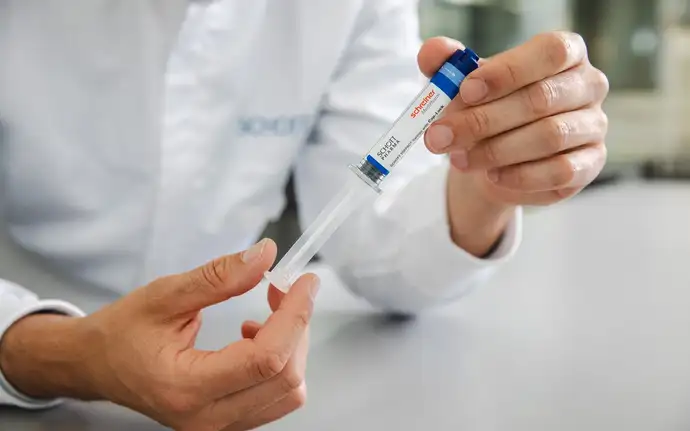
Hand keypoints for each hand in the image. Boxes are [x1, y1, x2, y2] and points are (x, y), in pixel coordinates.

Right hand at [0, 239, 319, 430]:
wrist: (98, 366)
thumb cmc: (123, 331)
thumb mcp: (164, 294)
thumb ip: (218, 277)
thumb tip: (266, 255)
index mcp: (187, 387)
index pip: (265, 359)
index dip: (295, 316)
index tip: (305, 281)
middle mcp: (208, 418)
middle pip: (286, 376)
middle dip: (296, 325)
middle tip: (282, 288)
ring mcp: (220, 427)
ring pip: (288, 390)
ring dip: (292, 344)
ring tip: (267, 313)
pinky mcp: (229, 422)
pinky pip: (277, 397)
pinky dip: (281, 362)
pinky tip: (255, 336)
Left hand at [419, 32, 608, 254]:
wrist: (493, 157)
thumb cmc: (485, 108)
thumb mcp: (461, 85)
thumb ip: (446, 64)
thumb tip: (432, 52)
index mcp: (565, 52)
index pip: (550, 52)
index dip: (508, 71)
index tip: (466, 91)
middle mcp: (588, 84)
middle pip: (541, 99)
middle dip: (483, 120)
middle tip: (441, 135)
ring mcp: (594, 125)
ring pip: (549, 137)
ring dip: (496, 150)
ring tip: (460, 159)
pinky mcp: (591, 163)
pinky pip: (560, 170)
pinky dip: (520, 176)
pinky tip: (492, 176)